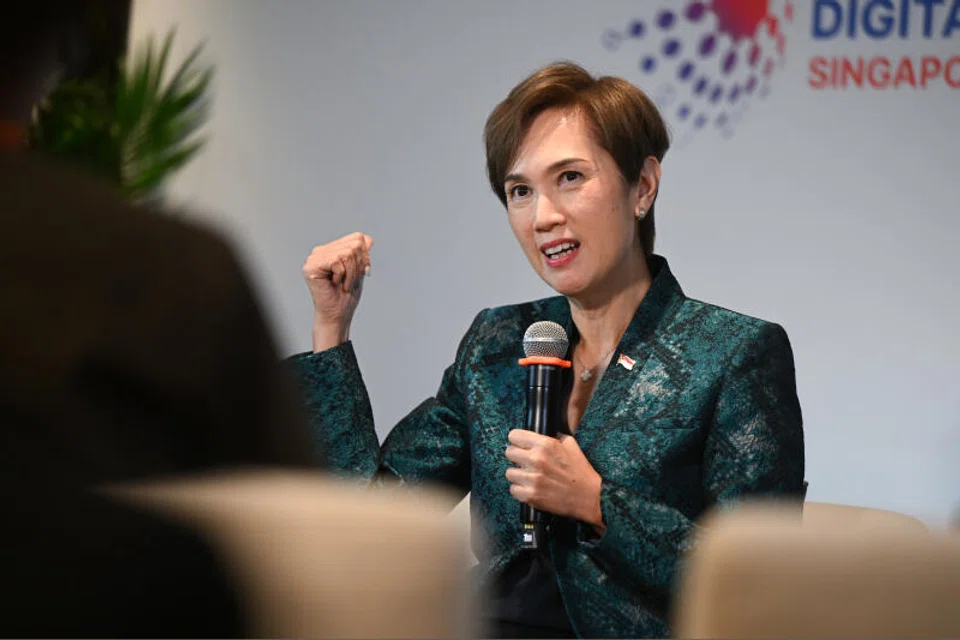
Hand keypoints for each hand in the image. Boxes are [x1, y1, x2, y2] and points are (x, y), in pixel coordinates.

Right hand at [302, 232, 372, 350]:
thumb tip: (368, 238)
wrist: (337, 315)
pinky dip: (343, 276)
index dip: (365, 256)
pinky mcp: (311, 266)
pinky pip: (337, 261)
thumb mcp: (359, 271)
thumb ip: (361, 254)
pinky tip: (334, 284)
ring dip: (351, 274)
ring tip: (343, 284)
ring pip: (347, 253)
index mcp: (332, 250)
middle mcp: (321, 251)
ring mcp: (314, 257)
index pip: (357, 238)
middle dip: (359, 266)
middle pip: (354, 244)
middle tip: (350, 282)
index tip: (362, 273)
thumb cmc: (346, 297)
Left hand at [505, 430, 604, 532]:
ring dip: (518, 475)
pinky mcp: (530, 495)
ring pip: (509, 472)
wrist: (589, 497)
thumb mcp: (570, 444)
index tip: (520, 445)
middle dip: (517, 457)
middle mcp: (536, 459)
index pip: (514, 436)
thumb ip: (553, 437)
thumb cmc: (580, 471)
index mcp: (545, 444)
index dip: (517, 440)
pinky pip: (513, 489)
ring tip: (529, 477)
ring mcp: (532, 478)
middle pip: (509, 452)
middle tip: (526, 462)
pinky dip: (520, 490)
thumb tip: (538, 434)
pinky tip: (531, 488)